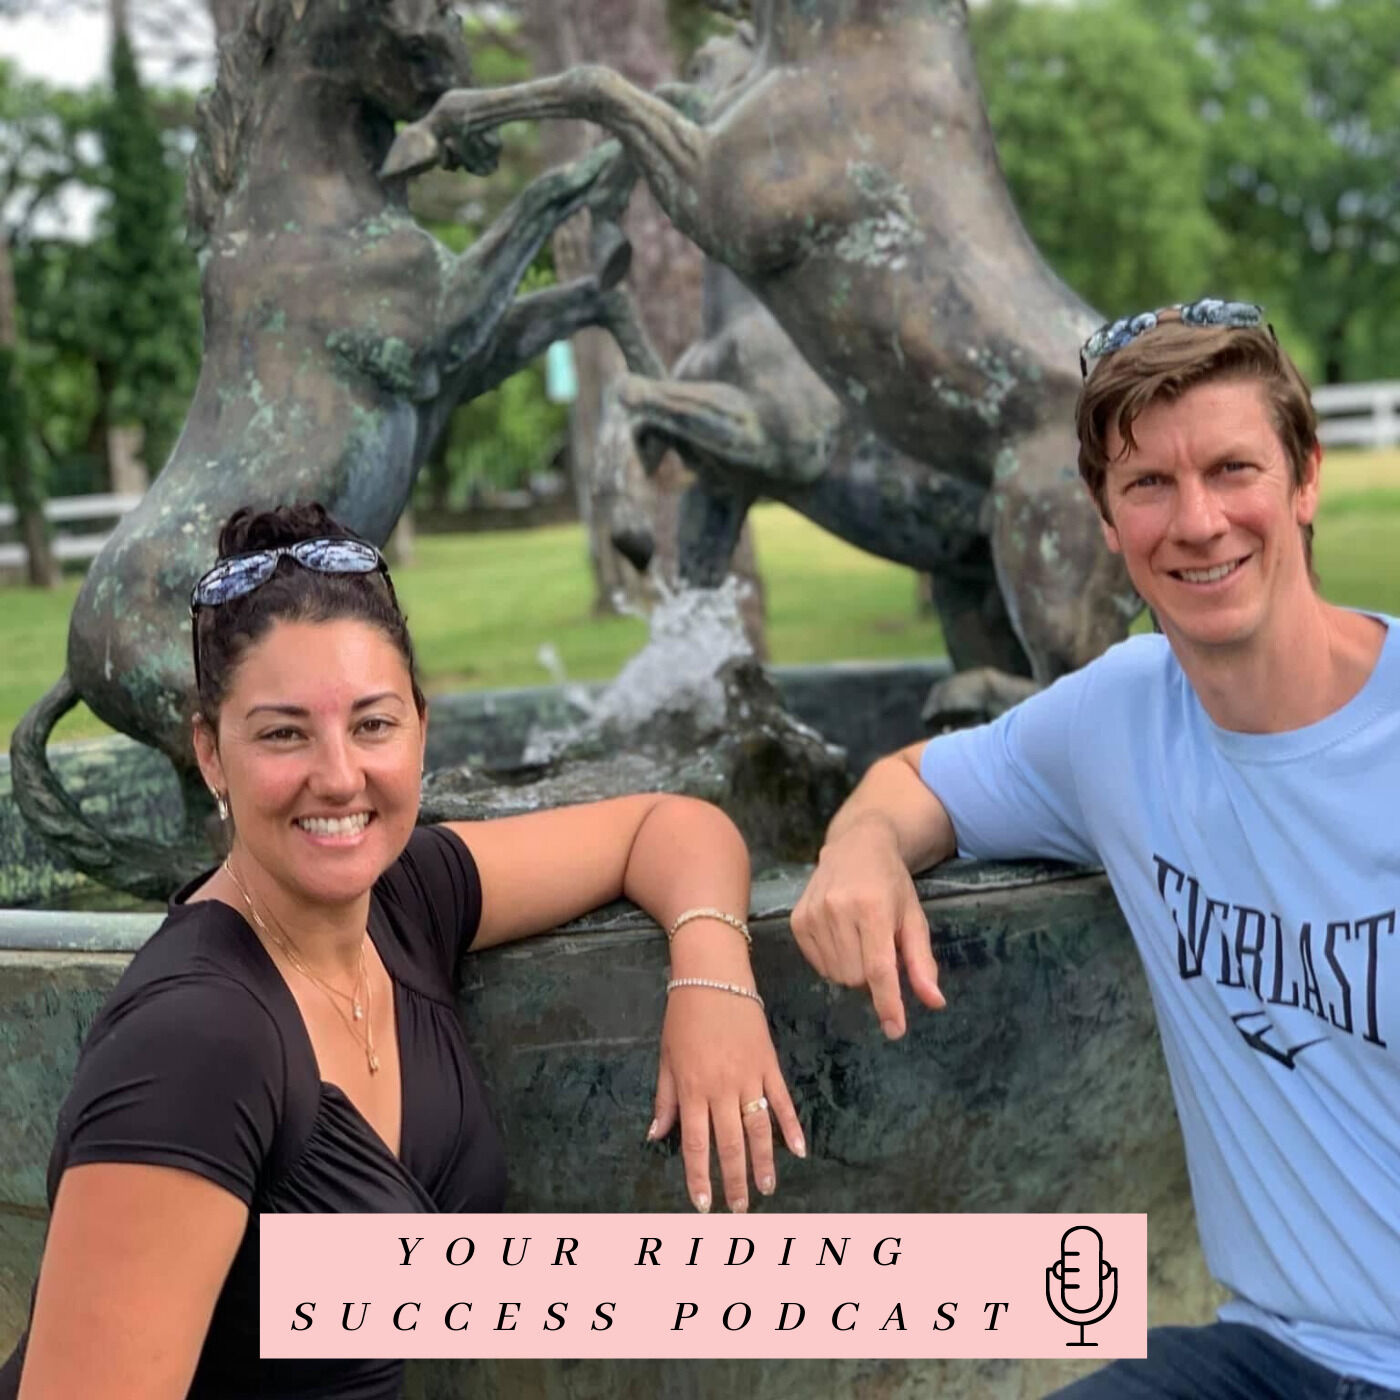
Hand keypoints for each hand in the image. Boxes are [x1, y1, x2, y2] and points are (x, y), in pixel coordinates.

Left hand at [650, 983, 804, 1212]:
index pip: (696, 1143)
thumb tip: (656, 1136)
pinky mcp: (769, 1064)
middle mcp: (721, 1088)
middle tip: (737, 1209)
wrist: (713, 976)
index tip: (703, 1204)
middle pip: (730, 1143)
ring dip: (763, 1162)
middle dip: (734, 1179)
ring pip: (758, 1128)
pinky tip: (798, 1150)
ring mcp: (749, 1077)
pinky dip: (791, 1126)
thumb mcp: (666, 1057)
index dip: (699, 1176)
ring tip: (766, 1190)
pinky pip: (782, 1100)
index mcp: (693, 1089)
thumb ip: (665, 1099)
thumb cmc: (683, 1016)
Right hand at [791, 812, 945, 1037]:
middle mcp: (838, 910)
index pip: (878, 968)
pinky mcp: (797, 920)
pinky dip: (834, 961)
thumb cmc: (891, 883)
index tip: (895, 1030)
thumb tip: (935, 1003)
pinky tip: (841, 936)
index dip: (887, 1003)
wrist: (856, 845)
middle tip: (879, 949)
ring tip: (860, 939)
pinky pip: (818, 965)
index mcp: (872, 908)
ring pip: (836, 975)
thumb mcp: (914, 918)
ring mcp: (813, 914)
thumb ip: (921, 962)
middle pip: (856, 977)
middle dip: (873, 975)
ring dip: (853, 969)